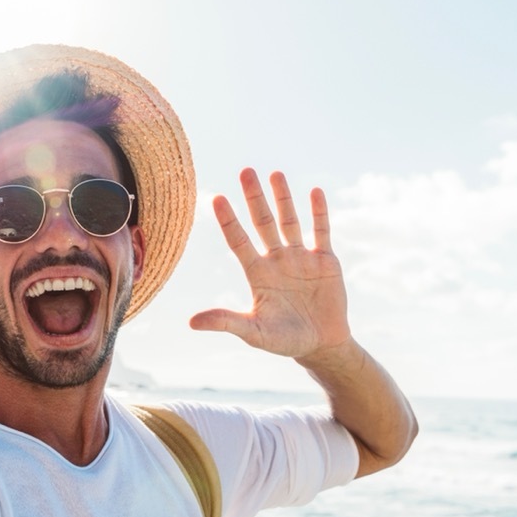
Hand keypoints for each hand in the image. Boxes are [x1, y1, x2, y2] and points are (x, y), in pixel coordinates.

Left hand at [190, 169, 351, 360]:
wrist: (321, 345)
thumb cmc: (284, 341)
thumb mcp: (254, 333)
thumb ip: (226, 322)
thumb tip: (191, 322)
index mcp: (257, 273)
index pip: (238, 241)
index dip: (228, 220)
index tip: (217, 198)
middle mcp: (276, 259)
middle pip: (262, 222)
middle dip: (254, 198)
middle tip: (245, 171)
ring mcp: (301, 257)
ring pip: (289, 221)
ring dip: (283, 198)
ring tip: (275, 173)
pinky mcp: (325, 261)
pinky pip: (321, 231)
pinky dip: (318, 213)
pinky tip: (314, 192)